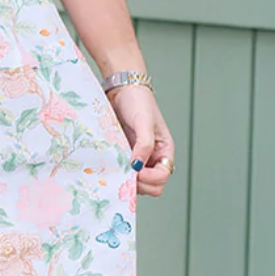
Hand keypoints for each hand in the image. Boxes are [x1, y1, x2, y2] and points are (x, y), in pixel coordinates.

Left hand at [105, 84, 174, 198]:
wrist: (121, 89)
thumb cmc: (138, 101)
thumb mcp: (144, 121)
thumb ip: (144, 144)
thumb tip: (137, 166)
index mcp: (164, 151)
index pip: (162, 177)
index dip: (149, 178)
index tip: (134, 168)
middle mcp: (152, 158)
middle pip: (152, 186)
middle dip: (140, 183)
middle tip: (124, 171)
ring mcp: (137, 158)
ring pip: (137, 183)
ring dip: (127, 180)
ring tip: (116, 167)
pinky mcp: (123, 156)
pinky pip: (122, 172)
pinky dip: (117, 173)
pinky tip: (110, 165)